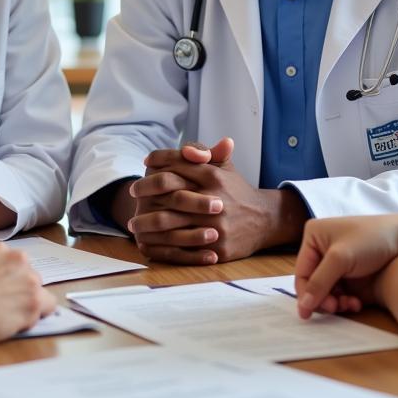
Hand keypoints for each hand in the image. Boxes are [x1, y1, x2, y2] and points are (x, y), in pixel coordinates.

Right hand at [0, 243, 55, 343]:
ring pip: (38, 292)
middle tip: (3, 305)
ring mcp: (29, 280)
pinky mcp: (35, 302)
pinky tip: (19, 322)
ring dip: (28, 303)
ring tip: (7, 316)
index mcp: (1, 249)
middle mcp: (19, 260)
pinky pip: (48, 307)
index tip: (1, 291)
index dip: (9, 281)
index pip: (15, 265)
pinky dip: (37, 315)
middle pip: (29, 276)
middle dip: (20, 290)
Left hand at [128, 138, 306, 263]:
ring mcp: (216, 224)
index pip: (178, 164)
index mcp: (215, 176)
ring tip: (134, 222)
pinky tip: (149, 243)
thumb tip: (184, 150)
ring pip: (172, 222)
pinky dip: (163, 246)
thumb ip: (205, 152)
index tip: (144, 163)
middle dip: (146, 190)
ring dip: (148, 222)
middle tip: (132, 192)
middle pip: (170, 192)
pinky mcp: (218, 247)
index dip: (158, 161)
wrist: (265, 220)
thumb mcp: (224, 167)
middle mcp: (215, 198)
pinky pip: (184, 248)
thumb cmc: (236, 191)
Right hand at [295, 215, 397, 318]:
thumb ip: (320, 282)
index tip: (308, 315)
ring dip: (336, 302)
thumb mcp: (341, 259)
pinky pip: (340, 292)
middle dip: (324, 297)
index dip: (305, 294)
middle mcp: (321, 249)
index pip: (302, 272)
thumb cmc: (371, 239)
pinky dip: (346, 301)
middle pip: (313, 283)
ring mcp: (336, 262)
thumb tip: (303, 306)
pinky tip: (356, 303)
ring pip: (327, 290)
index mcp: (313, 237)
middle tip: (335, 308)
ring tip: (350, 305)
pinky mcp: (349, 273)